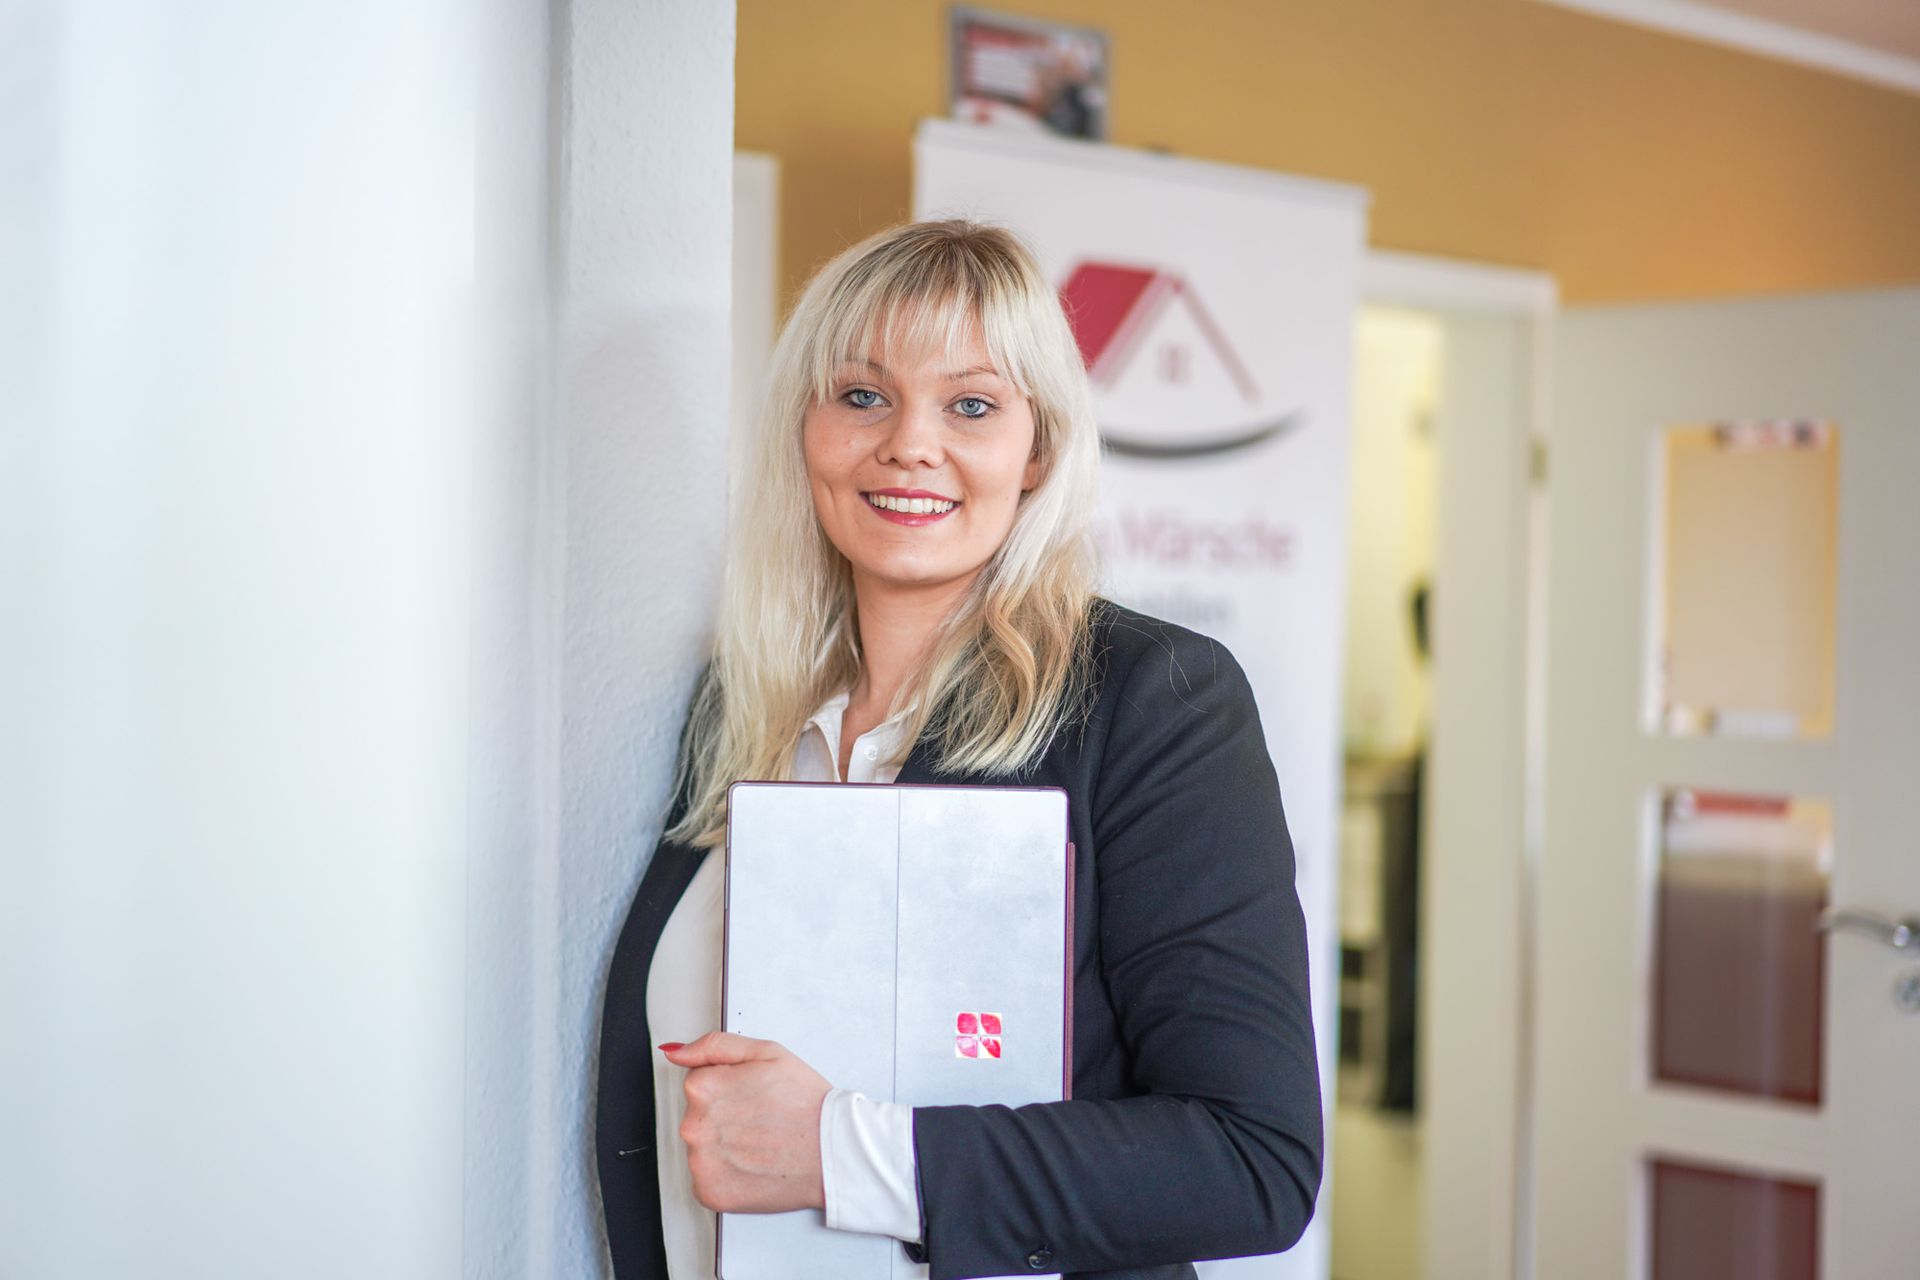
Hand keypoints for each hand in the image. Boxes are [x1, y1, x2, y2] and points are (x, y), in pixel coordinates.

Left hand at [662, 1031, 832, 1213]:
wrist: (833, 1151)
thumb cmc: (806, 1103)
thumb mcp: (766, 1053)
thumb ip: (714, 1046)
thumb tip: (675, 1052)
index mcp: (703, 1088)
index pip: (700, 1084)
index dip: (731, 1088)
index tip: (754, 1097)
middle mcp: (694, 1127)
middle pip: (699, 1117)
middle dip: (725, 1117)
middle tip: (761, 1120)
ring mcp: (700, 1164)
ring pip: (703, 1149)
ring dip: (725, 1148)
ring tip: (761, 1144)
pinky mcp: (710, 1193)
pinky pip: (708, 1179)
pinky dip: (728, 1175)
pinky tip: (754, 1166)